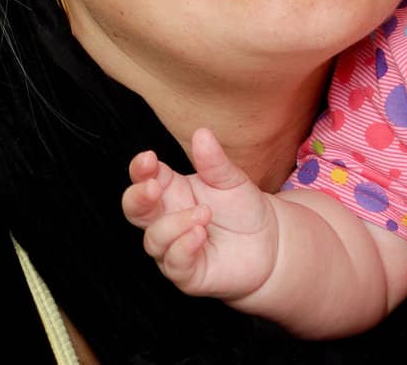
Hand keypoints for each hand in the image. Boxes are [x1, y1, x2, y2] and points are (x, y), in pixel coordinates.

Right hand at [121, 126, 279, 301]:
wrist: (271, 244)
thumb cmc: (243, 209)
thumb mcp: (232, 180)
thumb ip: (214, 161)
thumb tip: (201, 133)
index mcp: (172, 192)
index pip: (145, 178)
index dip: (140, 170)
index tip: (147, 158)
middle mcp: (166, 220)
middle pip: (135, 210)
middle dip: (137, 198)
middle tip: (153, 186)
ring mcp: (173, 248)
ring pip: (154, 239)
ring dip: (174, 224)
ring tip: (204, 213)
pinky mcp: (188, 273)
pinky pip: (174, 264)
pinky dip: (183, 248)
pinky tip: (200, 234)